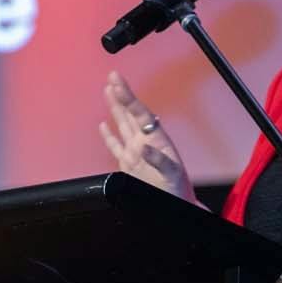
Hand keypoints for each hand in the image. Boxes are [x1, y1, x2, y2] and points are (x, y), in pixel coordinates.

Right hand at [98, 71, 197, 203]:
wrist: (177, 206)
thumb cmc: (178, 191)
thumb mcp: (171, 174)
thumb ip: (158, 160)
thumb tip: (144, 148)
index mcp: (156, 140)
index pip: (139, 113)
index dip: (128, 97)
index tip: (117, 82)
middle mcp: (146, 142)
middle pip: (130, 113)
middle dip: (121, 95)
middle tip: (112, 76)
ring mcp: (136, 153)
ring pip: (122, 125)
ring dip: (116, 108)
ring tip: (108, 91)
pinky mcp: (129, 165)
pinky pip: (116, 147)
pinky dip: (108, 136)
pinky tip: (103, 126)